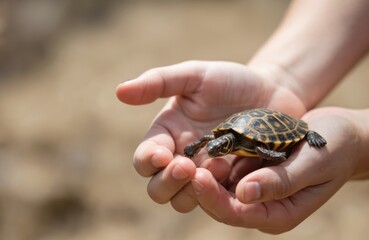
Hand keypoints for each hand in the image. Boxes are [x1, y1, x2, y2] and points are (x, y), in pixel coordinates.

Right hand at [116, 61, 304, 211]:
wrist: (272, 94)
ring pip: (182, 201)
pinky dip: (217, 194)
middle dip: (168, 182)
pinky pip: (214, 202)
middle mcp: (180, 159)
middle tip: (187, 166)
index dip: (148, 161)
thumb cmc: (231, 83)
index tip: (164, 155)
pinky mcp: (228, 186)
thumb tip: (119, 91)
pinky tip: (232, 172)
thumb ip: (159, 82)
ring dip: (191, 191)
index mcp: (167, 135)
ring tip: (215, 168)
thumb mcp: (195, 76)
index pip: (144, 159)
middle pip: (157, 189)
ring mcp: (204, 175)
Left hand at [192, 107, 362, 232]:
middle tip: (181, 165)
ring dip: (202, 173)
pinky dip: (214, 161)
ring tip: (185, 156)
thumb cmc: (335, 148)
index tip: (197, 175)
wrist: (341, 134)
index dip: (213, 198)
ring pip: (219, 187)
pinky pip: (226, 170)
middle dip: (200, 187)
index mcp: (279, 213)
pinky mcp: (251, 171)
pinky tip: (203, 148)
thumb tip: (245, 194)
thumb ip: (282, 181)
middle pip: (221, 203)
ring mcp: (255, 188)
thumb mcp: (314, 162)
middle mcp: (262, 205)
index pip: (237, 213)